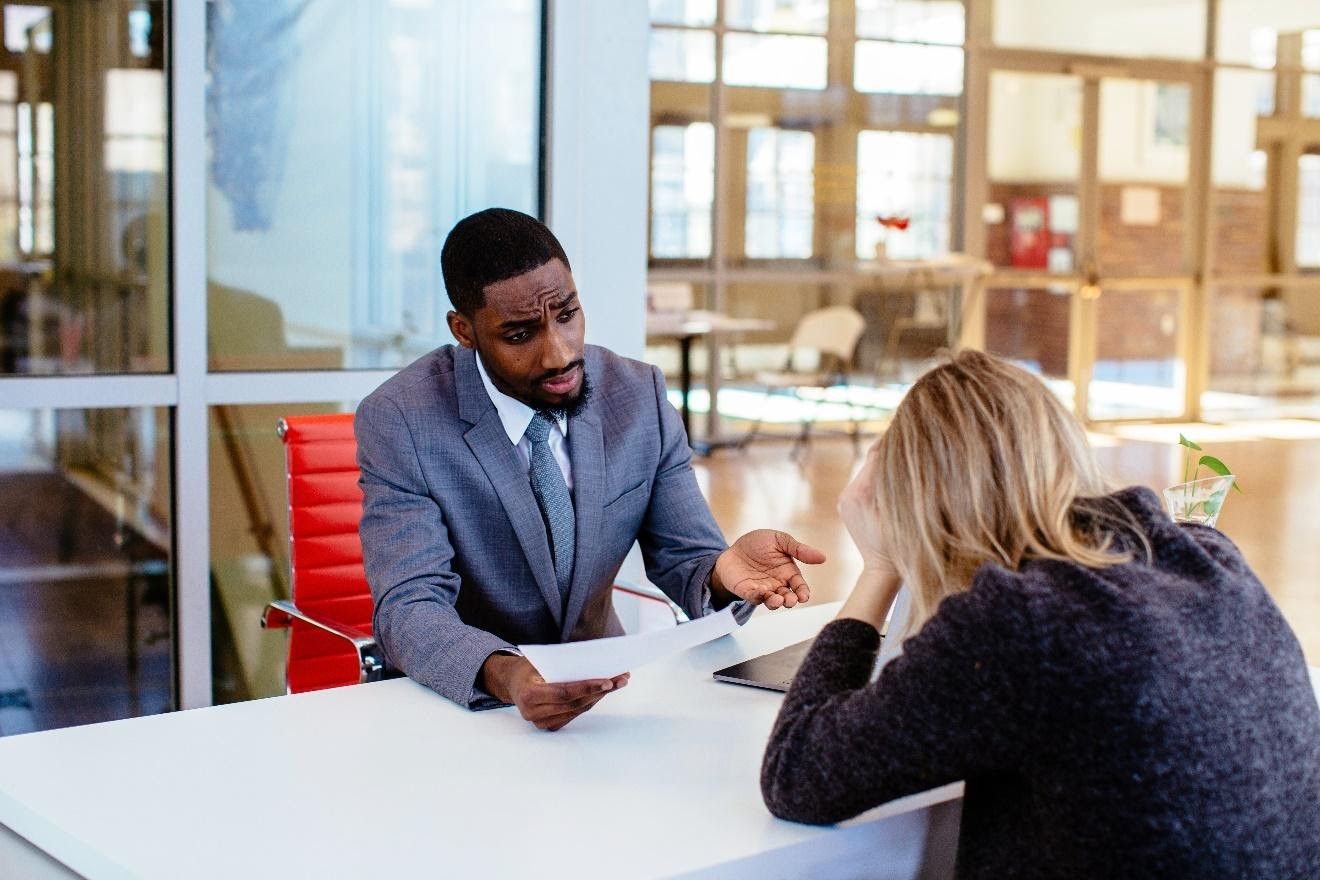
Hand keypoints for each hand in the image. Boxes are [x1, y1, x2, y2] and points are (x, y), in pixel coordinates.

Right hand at [481, 653, 628, 730]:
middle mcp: (533, 713)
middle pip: (575, 703)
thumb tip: (594, 663)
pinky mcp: (549, 725)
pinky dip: (590, 701)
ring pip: (578, 709)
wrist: (511, 682)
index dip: (587, 687)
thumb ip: (561, 665)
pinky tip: (603, 691)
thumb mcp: (539, 660)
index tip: (608, 680)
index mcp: (529, 695)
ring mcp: (541, 722)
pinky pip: (574, 713)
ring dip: (599, 696)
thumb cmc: (527, 667)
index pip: (565, 692)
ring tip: (618, 683)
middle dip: (600, 690)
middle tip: (621, 679)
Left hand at [712, 529, 825, 609]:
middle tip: (790, 600)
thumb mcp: (779, 540)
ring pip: (772, 602)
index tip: (803, 596)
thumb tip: (823, 557)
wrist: (733, 548)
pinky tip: (760, 591)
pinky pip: (754, 598)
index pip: (799, 586)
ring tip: (777, 600)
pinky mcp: (747, 592)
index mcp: (788, 572)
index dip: (803, 593)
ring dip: (776, 603)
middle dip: (790, 601)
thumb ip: (799, 549)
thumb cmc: (758, 544)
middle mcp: (777, 584)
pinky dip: (758, 597)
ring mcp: (762, 589)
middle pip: (788, 597)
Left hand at [837, 441, 898, 579]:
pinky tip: (891, 480)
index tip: (906, 427)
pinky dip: (876, 480)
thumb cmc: (899, 546)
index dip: (892, 441)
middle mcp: (848, 494)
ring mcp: (844, 500)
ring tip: (902, 460)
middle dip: (889, 454)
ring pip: (867, 473)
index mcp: (862, 494)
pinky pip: (863, 484)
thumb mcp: (903, 514)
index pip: (876, 456)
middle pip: (871, 463)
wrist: (882, 571)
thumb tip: (900, 455)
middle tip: (908, 438)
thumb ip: (898, 484)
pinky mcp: (846, 505)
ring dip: (882, 468)